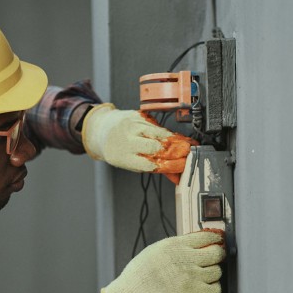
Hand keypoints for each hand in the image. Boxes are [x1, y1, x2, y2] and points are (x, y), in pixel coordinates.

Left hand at [81, 103, 197, 183]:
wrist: (103, 129)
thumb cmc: (119, 150)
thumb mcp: (132, 164)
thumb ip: (155, 169)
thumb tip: (176, 177)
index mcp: (124, 158)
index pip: (151, 164)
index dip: (170, 165)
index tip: (183, 166)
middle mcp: (127, 140)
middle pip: (157, 147)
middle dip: (176, 151)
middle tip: (189, 153)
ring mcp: (133, 126)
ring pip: (160, 133)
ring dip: (177, 140)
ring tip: (188, 145)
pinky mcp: (138, 115)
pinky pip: (158, 124)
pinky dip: (169, 132)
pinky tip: (176, 136)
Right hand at [101, 231, 224, 292]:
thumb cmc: (141, 273)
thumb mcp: (157, 249)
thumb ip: (177, 246)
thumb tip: (195, 245)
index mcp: (176, 245)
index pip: (207, 236)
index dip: (215, 239)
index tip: (217, 241)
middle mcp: (186, 259)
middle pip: (217, 253)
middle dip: (218, 255)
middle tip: (215, 258)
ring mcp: (192, 277)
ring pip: (217, 272)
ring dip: (213, 273)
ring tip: (204, 275)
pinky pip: (216, 289)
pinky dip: (213, 289)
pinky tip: (205, 287)